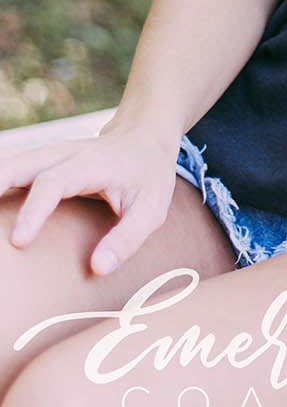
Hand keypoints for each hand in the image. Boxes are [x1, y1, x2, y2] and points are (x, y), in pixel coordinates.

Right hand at [0, 124, 180, 277]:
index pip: (54, 182)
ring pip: (11, 162)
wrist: (144, 138)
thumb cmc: (148, 176)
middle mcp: (64, 154)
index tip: (18, 241)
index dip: (34, 210)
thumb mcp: (152, 208)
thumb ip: (128, 238)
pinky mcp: (40, 163)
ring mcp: (49, 155)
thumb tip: (98, 268)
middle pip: (21, 163)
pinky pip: (11, 169)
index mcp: (91, 163)